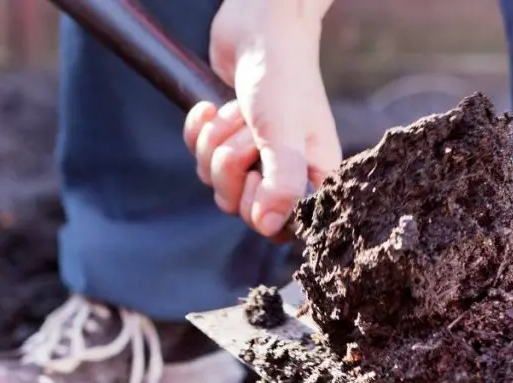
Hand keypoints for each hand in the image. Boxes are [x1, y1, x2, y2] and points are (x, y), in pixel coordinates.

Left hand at [184, 0, 340, 238]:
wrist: (259, 25)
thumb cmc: (283, 77)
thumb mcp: (285, 134)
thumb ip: (281, 183)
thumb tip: (268, 227)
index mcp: (312, 178)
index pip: (280, 227)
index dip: (260, 207)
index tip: (259, 176)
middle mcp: (285, 173)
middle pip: (240, 207)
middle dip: (232, 166)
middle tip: (248, 134)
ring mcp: (255, 157)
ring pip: (216, 181)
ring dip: (217, 142)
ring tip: (237, 113)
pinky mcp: (228, 139)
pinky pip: (199, 156)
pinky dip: (200, 130)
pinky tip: (210, 107)